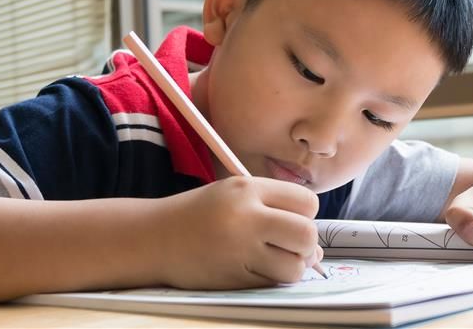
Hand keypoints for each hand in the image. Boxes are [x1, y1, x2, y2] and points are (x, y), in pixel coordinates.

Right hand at [156, 176, 322, 288]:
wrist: (154, 238)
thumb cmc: (200, 215)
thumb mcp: (234, 194)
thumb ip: (276, 210)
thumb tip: (318, 249)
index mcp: (248, 189)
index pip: (306, 202)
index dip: (306, 214)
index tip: (290, 220)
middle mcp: (246, 217)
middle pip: (307, 234)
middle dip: (307, 244)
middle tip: (291, 246)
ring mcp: (240, 250)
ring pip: (295, 266)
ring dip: (293, 266)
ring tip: (274, 260)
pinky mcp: (233, 278)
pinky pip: (273, 283)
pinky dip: (273, 279)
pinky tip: (256, 269)